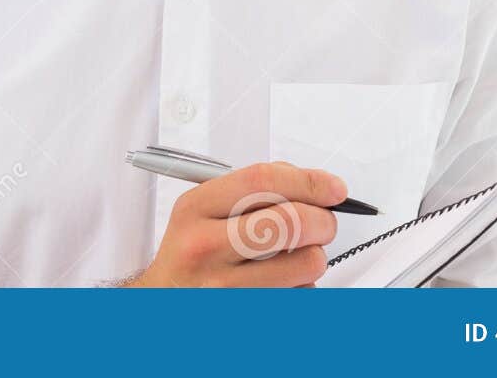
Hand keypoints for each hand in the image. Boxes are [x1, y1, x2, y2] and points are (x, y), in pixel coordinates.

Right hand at [128, 161, 344, 287]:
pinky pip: (302, 296)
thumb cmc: (191, 254)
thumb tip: (313, 185)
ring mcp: (225, 288)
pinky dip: (304, 287)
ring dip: (315, 257)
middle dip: (324, 220)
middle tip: (324, 223)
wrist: (163, 302)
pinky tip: (283, 283)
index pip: (263, 180)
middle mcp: (206, 247)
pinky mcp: (246, 316)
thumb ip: (252, 190)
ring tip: (297, 256)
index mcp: (196, 209)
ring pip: (306, 263)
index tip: (334, 188)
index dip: (309, 180)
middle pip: (292, 221)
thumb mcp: (201, 210)